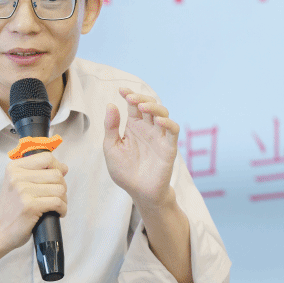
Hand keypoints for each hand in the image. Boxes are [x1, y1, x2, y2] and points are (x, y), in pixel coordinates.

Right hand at [0, 152, 67, 254]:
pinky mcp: (30, 206)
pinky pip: (57, 202)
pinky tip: (57, 213)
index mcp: (14, 168)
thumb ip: (36, 173)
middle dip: (62, 187)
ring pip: (59, 189)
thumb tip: (64, 167)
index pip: (46, 157)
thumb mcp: (17, 183)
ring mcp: (23, 191)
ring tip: (56, 206)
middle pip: (56, 174)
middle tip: (57, 197)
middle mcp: (17, 177)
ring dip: (63, 200)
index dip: (57, 167)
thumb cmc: (12, 208)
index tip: (59, 177)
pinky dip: (62, 209)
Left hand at [103, 88, 179, 209]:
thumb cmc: (125, 171)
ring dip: (154, 107)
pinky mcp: (169, 147)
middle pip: (149, 105)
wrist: (138, 192)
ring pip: (163, 114)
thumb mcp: (111, 148)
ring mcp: (159, 137)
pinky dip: (169, 123)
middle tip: (130, 97)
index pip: (134, 105)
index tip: (121, 90)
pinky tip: (159, 121)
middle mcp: (148, 128)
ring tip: (142, 107)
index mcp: (134, 126)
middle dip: (140, 98)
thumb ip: (111, 128)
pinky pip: (173, 131)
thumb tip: (110, 105)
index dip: (129, 94)